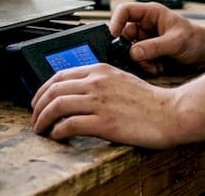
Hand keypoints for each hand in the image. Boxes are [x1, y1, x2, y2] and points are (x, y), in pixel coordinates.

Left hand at [30, 63, 181, 147]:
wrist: (169, 113)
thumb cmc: (148, 101)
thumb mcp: (120, 80)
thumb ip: (98, 81)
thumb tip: (76, 91)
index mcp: (100, 70)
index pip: (59, 75)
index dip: (42, 89)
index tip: (38, 100)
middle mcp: (96, 83)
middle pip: (53, 90)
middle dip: (37, 106)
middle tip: (35, 118)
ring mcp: (99, 102)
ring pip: (56, 106)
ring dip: (42, 120)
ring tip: (40, 129)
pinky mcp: (103, 123)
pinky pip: (69, 125)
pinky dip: (57, 131)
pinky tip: (57, 136)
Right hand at [109, 1, 204, 74]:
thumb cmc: (197, 39)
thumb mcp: (176, 42)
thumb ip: (154, 47)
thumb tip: (133, 52)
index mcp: (151, 14)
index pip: (125, 11)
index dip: (116, 21)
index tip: (113, 36)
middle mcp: (146, 26)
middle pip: (124, 35)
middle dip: (130, 49)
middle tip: (139, 59)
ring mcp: (147, 40)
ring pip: (130, 50)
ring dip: (140, 61)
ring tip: (154, 66)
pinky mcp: (150, 53)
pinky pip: (138, 60)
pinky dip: (146, 67)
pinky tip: (158, 68)